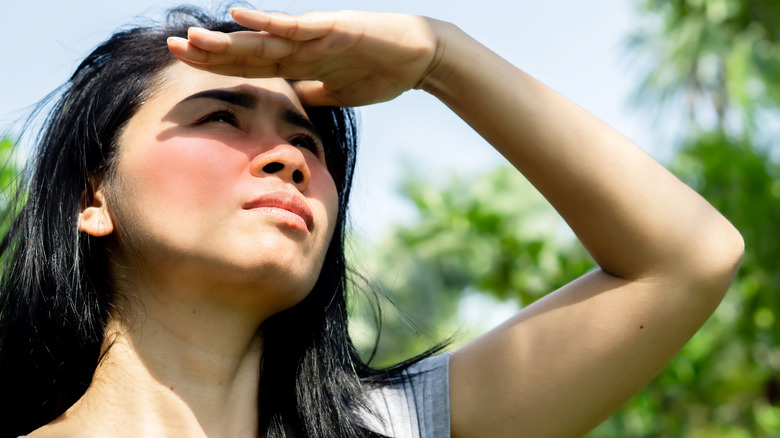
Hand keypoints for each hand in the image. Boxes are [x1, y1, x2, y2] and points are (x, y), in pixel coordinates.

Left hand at [167, 8, 441, 106]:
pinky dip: (268, 24)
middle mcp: (300, 47)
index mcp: (299, 63)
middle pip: (247, 52)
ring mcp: (314, 36)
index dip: (218, 67)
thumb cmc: (380, 73)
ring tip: (191, 38)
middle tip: (170, 47)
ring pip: (263, 40)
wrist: (419, 59)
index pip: (251, 67)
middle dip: (209, 52)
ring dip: (227, 41)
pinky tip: (239, 16)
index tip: (185, 67)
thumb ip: (310, 94)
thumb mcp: (336, 94)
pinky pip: (296, 27)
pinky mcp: (332, 28)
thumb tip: (289, 106)